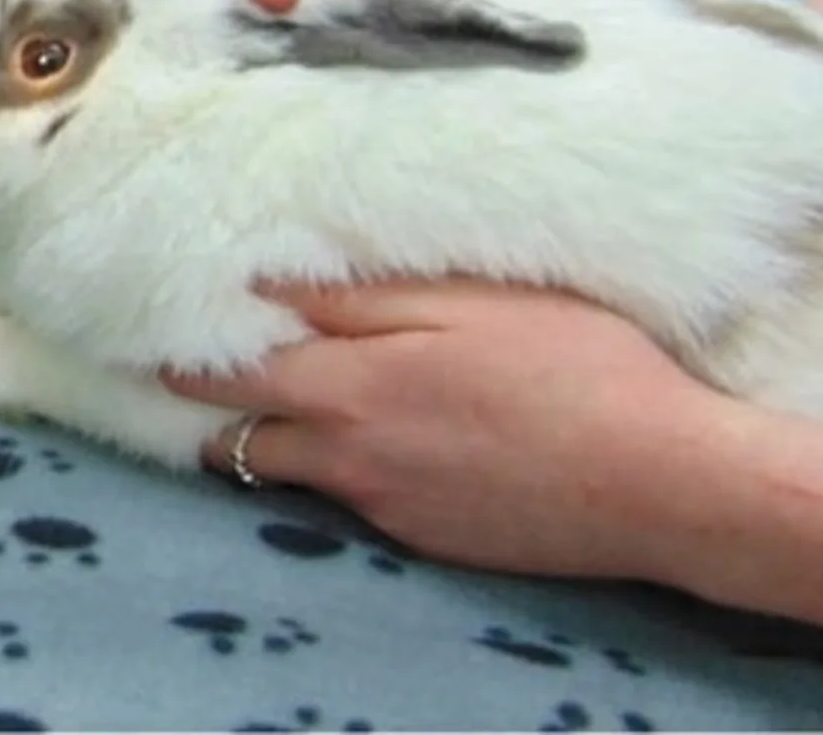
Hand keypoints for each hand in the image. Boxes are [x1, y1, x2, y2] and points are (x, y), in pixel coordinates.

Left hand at [165, 277, 733, 582]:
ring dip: (267, 438)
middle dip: (202, 401)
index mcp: (350, 387)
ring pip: (288, 471)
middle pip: (236, 435)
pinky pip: (349, 498)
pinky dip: (336, 467)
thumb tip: (271, 284)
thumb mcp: (471, 302)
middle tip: (183, 367)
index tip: (163, 322)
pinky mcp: (419, 537)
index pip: (230, 370)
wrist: (658, 484)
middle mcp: (347, 456)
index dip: (189, 347)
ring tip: (275, 401)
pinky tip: (379, 438)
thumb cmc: (577, 368)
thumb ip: (362, 297)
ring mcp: (381, 505)